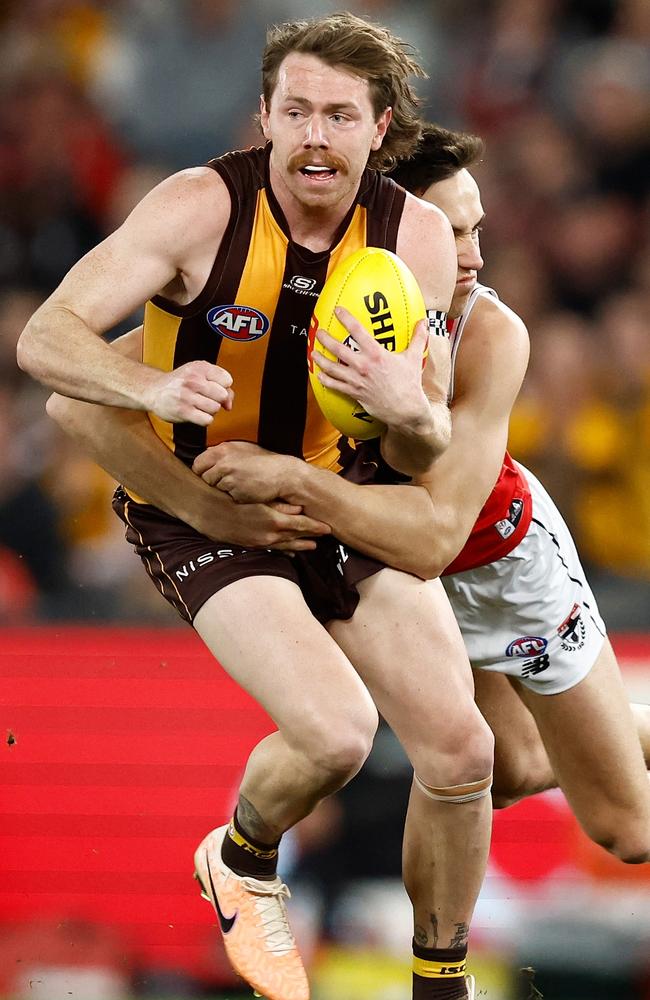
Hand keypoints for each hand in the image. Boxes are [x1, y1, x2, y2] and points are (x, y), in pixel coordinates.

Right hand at [144, 361, 233, 424]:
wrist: (155, 390)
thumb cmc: (181, 383)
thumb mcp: (200, 375)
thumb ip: (221, 385)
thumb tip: (229, 405)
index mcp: (200, 367)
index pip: (227, 380)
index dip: (224, 387)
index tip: (215, 388)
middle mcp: (193, 380)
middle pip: (223, 396)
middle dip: (218, 400)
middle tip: (207, 399)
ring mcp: (187, 396)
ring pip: (215, 408)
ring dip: (211, 410)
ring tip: (200, 406)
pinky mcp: (183, 411)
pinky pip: (207, 420)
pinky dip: (205, 419)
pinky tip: (197, 414)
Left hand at [193, 440, 299, 502]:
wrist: (283, 475)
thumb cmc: (264, 463)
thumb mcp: (242, 449)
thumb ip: (222, 453)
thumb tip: (207, 456)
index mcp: (223, 450)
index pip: (198, 464)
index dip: (202, 471)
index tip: (210, 474)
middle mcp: (223, 463)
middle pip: (204, 478)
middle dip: (212, 482)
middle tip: (227, 482)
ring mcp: (229, 478)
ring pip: (215, 489)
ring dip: (224, 490)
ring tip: (240, 485)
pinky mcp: (236, 492)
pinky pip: (228, 497)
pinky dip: (234, 497)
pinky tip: (246, 491)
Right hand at [216, 499, 330, 551]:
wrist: (207, 510)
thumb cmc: (231, 498)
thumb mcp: (257, 499)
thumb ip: (279, 505)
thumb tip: (298, 509)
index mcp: (273, 520)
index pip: (300, 524)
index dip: (315, 526)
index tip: (327, 527)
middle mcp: (269, 534)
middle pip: (296, 536)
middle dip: (311, 536)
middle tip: (325, 536)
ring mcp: (260, 542)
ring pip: (286, 545)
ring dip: (300, 545)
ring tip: (313, 546)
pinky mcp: (251, 545)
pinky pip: (272, 550)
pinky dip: (284, 550)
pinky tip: (291, 552)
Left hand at [311, 306, 432, 430]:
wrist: (406, 409)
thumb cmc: (410, 383)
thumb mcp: (414, 358)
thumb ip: (418, 338)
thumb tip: (423, 322)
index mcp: (377, 354)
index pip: (358, 332)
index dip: (346, 319)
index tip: (337, 310)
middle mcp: (363, 366)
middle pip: (338, 349)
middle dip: (326, 339)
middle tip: (319, 333)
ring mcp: (357, 380)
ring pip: (332, 368)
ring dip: (320, 360)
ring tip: (313, 353)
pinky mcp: (355, 393)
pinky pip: (336, 386)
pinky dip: (326, 380)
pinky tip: (319, 375)